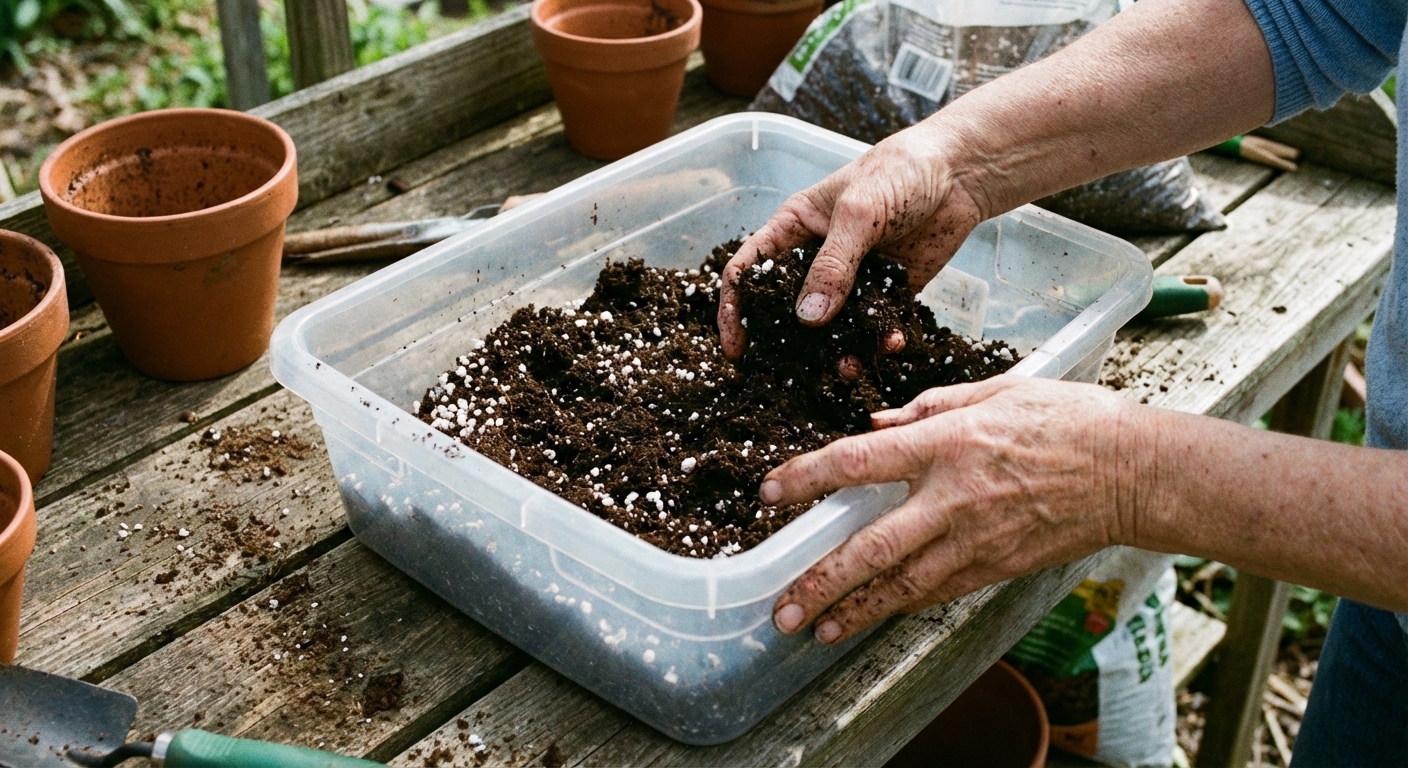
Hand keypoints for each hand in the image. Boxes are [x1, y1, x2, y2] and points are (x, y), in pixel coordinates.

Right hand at [717, 124, 989, 358]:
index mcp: (793, 230)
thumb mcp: (859, 213)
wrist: (961, 172)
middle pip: (787, 308)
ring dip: (837, 351)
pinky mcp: (887, 292)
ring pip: (832, 326)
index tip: (736, 348)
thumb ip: (833, 265)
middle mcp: (817, 258)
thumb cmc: (899, 172)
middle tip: (789, 375)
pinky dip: (880, 341)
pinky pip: (875, 326)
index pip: (749, 272)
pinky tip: (891, 345)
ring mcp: (852, 279)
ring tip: (848, 370)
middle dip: (787, 344)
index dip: (735, 309)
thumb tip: (806, 319)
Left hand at [761, 375, 1149, 643]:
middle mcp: (953, 499)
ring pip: (901, 586)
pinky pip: (939, 591)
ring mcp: (975, 540)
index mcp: (948, 444)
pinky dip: (901, 605)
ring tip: (814, 629)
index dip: (808, 478)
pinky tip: (873, 616)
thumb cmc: (1071, 420)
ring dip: (853, 611)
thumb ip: (930, 407)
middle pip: (870, 548)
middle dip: (820, 581)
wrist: (1135, 473)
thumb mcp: (997, 391)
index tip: (771, 492)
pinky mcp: (997, 567)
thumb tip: (879, 424)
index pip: (858, 463)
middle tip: (782, 607)